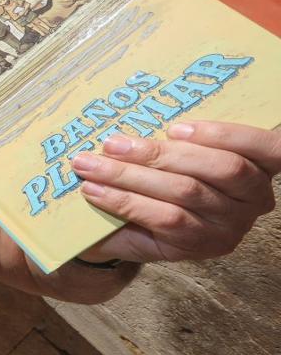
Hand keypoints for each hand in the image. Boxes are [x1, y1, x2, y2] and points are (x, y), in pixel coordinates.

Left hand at [72, 121, 279, 263]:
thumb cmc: (157, 178)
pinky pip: (164, 219)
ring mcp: (230, 227)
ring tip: (91, 165)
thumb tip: (140, 107)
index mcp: (259, 166)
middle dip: (161, 152)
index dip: (227, 134)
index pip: (268, 148)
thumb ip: (173, 137)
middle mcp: (254, 199)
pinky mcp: (201, 247)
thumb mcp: (170, 153)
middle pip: (220, 168)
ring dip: (131, 175)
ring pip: (185, 192)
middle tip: (112, 143)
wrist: (129, 229)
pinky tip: (95, 190)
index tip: (176, 127)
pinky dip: (125, 201)